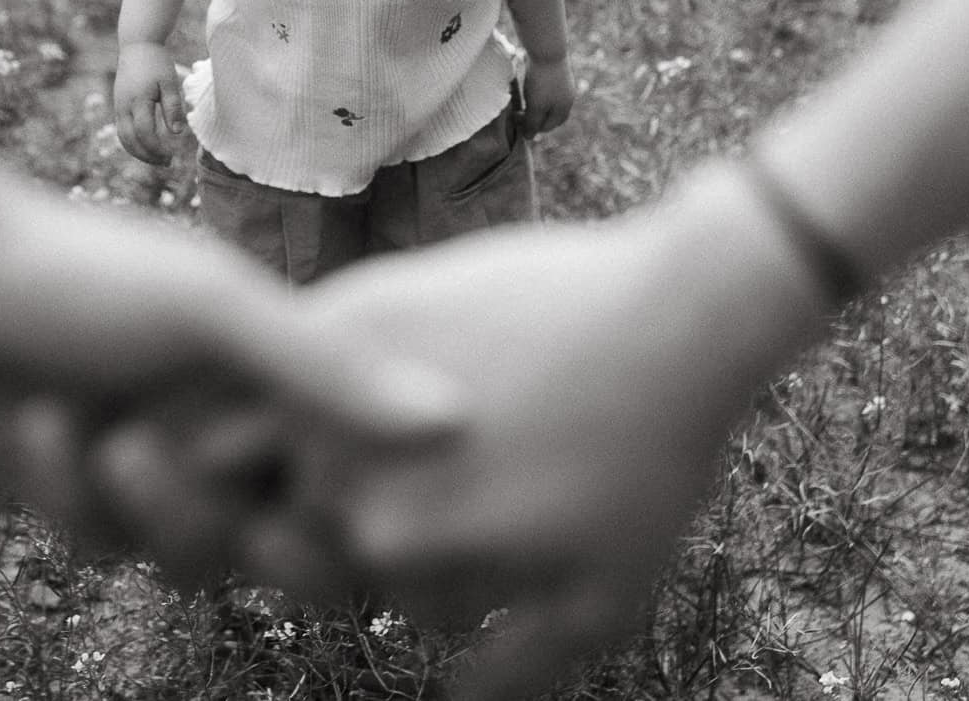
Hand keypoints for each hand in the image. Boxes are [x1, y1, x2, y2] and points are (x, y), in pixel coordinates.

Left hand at [0, 169, 464, 580]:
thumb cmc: (92, 267)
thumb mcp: (215, 308)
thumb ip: (324, 373)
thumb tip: (454, 424)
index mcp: (287, 383)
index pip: (361, 484)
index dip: (348, 514)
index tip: (306, 501)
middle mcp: (236, 435)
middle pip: (284, 547)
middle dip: (233, 519)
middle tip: (198, 490)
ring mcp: (164, 473)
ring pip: (192, 558)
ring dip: (143, 504)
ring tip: (102, 435)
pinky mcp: (88, 503)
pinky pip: (102, 544)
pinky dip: (65, 487)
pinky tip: (35, 419)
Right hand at [114, 40, 186, 165]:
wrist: (137, 45)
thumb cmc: (157, 62)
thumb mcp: (169, 82)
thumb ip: (172, 107)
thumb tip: (177, 133)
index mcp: (137, 100)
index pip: (144, 133)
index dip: (157, 148)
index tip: (173, 155)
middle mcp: (123, 106)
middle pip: (130, 141)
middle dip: (147, 156)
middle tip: (167, 163)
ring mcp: (118, 106)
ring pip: (123, 138)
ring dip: (139, 152)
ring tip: (158, 159)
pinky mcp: (118, 105)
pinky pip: (122, 130)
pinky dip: (134, 142)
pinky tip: (149, 145)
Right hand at [261, 164, 831, 698]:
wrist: (672, 317)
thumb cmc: (645, 461)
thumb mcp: (600, 597)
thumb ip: (514, 666)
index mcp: (389, 542)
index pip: (361, 580)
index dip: (419, 558)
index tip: (493, 514)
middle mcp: (344, 463)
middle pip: (316, 511)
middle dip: (371, 499)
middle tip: (476, 457)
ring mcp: (342, 377)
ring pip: (297, 438)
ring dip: (340, 436)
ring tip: (460, 410)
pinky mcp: (357, 304)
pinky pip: (318, 361)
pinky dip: (353, 371)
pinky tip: (449, 360)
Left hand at [515, 55, 573, 136]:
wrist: (547, 50)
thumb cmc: (541, 81)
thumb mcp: (535, 106)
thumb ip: (532, 123)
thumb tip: (529, 138)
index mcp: (564, 108)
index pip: (548, 126)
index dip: (532, 128)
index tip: (516, 121)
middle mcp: (567, 97)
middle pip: (549, 115)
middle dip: (534, 117)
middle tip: (517, 113)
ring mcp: (564, 84)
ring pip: (547, 101)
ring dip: (534, 104)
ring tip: (521, 100)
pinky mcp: (557, 72)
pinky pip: (546, 88)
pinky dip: (536, 91)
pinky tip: (527, 85)